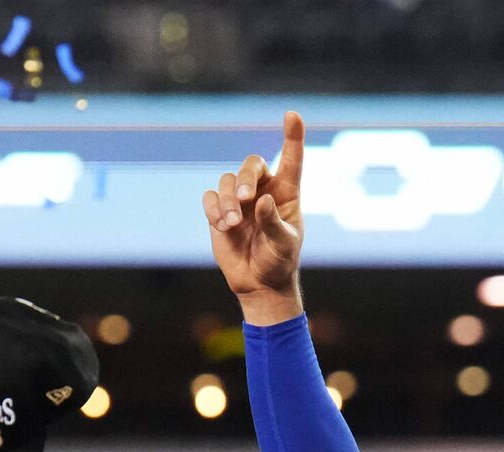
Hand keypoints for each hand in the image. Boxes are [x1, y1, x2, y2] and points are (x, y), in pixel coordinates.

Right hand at [205, 109, 305, 324]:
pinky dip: (214, 209)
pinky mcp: (219, 211)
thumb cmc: (279, 262)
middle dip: (245, 177)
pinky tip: (222, 226)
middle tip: (243, 199)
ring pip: (227, 180)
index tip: (293, 115)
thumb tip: (262, 201)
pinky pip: (211, 197)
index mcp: (287, 193)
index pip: (291, 159)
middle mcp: (262, 190)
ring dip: (227, 200)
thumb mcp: (284, 245)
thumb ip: (274, 223)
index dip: (292, 136)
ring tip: (231, 224)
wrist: (259, 283)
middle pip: (251, 165)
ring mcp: (239, 199)